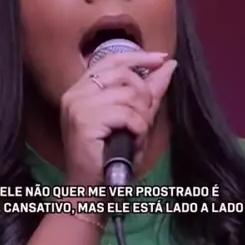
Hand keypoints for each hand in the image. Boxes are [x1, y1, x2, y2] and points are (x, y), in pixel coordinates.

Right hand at [60, 51, 176, 186]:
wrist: (92, 188)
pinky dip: (137, 129)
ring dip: (141, 119)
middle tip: (142, 121)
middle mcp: (75, 93)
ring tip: (134, 136)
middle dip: (143, 97)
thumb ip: (148, 92)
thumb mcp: (133, 119)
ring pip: (128, 95)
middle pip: (124, 75)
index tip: (162, 58)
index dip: (139, 57)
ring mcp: (78, 106)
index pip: (111, 60)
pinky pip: (126, 114)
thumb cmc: (110, 157)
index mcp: (81, 89)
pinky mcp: (84, 120)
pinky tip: (132, 141)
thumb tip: (168, 65)